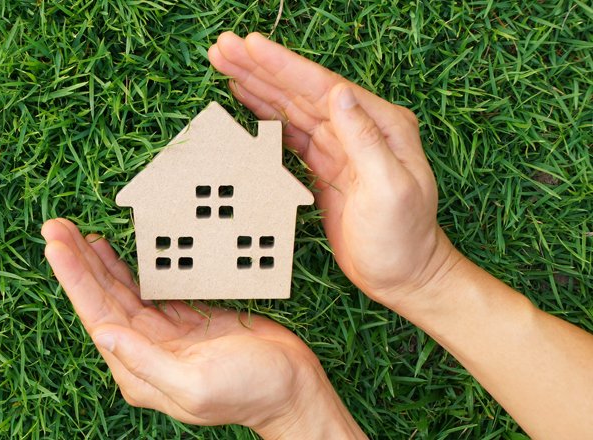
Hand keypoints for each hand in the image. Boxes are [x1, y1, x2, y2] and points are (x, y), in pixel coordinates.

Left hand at [41, 219, 365, 438]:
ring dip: (99, 263)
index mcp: (140, 371)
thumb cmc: (250, 391)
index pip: (98, 317)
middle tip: (56, 227)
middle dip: (78, 263)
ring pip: (122, 292)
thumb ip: (146, 360)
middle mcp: (145, 352)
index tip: (56, 245)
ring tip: (76, 234)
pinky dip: (131, 268)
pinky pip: (149, 290)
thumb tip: (104, 332)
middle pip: (103, 300)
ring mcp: (164, 336)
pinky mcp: (185, 321)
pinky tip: (119, 251)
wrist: (291, 388)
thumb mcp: (195, 383)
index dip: (75, 278)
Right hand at [209, 33, 458, 311]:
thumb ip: (365, 140)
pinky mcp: (324, 164)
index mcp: (381, 125)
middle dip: (260, 67)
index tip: (250, 46)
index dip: (284, 66)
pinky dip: (264, 113)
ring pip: (291, 106)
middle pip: (301, 90)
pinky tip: (245, 98)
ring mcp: (340, 145)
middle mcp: (359, 127)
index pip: (324, 87)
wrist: (403, 275)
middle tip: (223, 48)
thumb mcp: (390, 190)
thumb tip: (339, 94)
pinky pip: (289, 131)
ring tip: (224, 63)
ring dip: (257, 84)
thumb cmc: (402, 238)